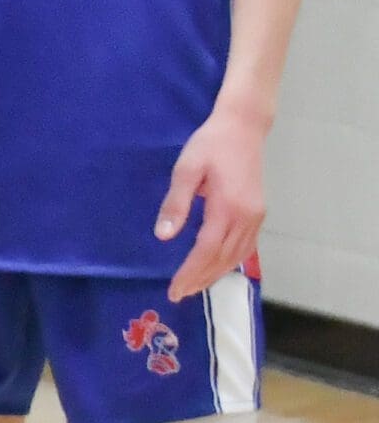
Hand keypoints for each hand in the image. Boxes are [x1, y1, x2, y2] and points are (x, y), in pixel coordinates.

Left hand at [157, 107, 268, 300]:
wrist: (243, 127)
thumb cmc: (210, 145)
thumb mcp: (186, 170)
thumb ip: (175, 203)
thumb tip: (164, 236)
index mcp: (228, 208)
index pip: (206, 250)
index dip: (190, 273)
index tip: (174, 289)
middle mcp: (247, 218)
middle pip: (222, 259)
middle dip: (200, 280)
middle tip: (179, 295)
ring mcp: (255, 217)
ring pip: (236, 256)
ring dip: (215, 274)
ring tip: (194, 287)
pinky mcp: (257, 213)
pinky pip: (245, 247)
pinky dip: (230, 262)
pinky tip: (217, 268)